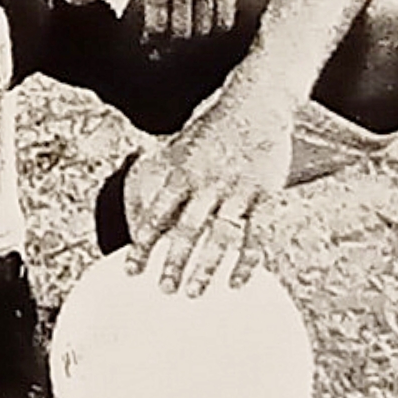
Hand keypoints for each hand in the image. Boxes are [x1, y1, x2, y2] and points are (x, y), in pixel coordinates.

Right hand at [110, 0, 236, 47]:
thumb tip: (203, 5)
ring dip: (167, 42)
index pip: (223, 22)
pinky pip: (157, 26)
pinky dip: (150, 37)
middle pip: (203, 30)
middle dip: (184, 40)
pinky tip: (144, 38)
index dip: (205, 34)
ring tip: (155, 44)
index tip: (188, 36)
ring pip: (181, 33)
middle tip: (168, 44)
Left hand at [117, 92, 296, 294]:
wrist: (255, 105)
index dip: (143, 245)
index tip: (131, 270)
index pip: (156, 215)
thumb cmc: (215, 129)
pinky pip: (256, 235)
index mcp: (182, 172)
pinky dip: (246, 261)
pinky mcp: (266, 194)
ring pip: (219, 237)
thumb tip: (147, 204)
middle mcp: (207, 184)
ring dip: (205, 268)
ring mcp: (237, 190)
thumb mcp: (182, 147)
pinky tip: (237, 282)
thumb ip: (167, 176)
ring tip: (194, 292)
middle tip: (163, 289)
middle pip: (186, 231)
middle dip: (173, 263)